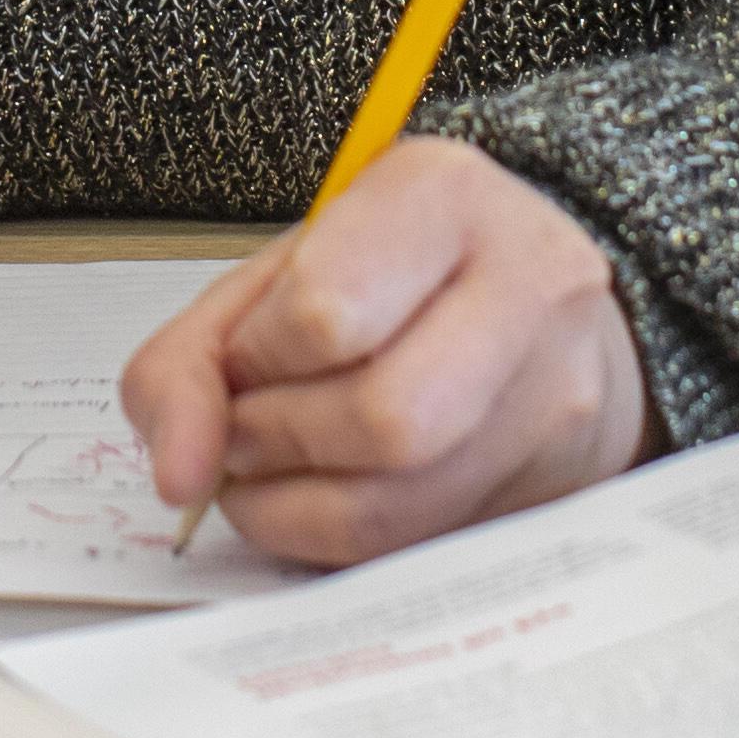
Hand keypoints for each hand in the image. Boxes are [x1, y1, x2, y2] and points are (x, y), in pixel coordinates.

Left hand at [120, 140, 656, 567]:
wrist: (537, 311)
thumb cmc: (392, 282)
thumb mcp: (280, 275)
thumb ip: (192, 358)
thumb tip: (177, 475)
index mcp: (443, 193)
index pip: (327, 310)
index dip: (255, 361)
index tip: (242, 362)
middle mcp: (529, 280)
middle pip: (381, 418)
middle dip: (277, 442)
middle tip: (245, 432)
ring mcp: (561, 389)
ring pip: (400, 500)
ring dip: (296, 503)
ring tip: (276, 466)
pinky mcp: (557, 481)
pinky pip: (420, 544)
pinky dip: (338, 536)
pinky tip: (326, 494)